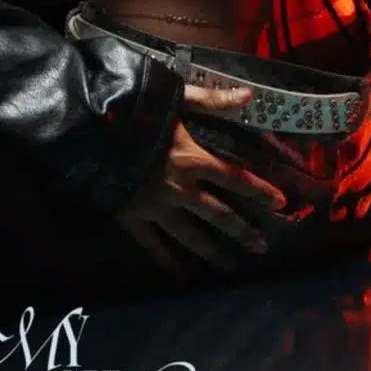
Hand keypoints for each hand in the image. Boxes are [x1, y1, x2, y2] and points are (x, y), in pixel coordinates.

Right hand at [116, 86, 288, 276]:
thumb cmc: (134, 109)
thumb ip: (213, 99)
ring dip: (213, 252)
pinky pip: (153, 244)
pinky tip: (181, 274)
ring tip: (230, 266)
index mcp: (192, 159)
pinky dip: (167, 260)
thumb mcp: (176, 97)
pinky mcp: (132, 218)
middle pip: (218, 214)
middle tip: (261, 248)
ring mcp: (156, 208)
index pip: (235, 178)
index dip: (259, 191)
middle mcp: (180, 189)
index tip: (280, 205)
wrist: (90, 129)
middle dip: (242, 232)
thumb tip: (251, 95)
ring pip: (191, 236)